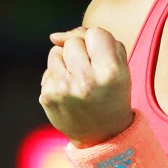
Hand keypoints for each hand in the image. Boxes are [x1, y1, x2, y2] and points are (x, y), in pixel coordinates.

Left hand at [39, 26, 132, 146]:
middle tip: (90, 71)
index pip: (94, 33)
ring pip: (55, 52)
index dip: (97, 41)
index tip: (101, 56)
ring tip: (78, 80)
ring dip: (65, 61)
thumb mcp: (119, 65)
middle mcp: (86, 81)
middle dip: (80, 51)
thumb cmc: (112, 92)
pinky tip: (69, 92)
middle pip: (72, 42)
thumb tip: (54, 36)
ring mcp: (64, 89)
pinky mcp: (48, 96)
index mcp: (110, 71)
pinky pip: (48, 70)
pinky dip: (57, 77)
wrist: (102, 134)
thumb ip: (98, 39)